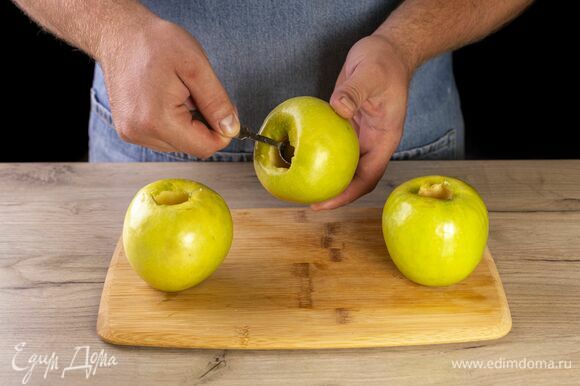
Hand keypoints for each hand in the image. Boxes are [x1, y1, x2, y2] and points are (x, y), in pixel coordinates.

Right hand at [98, 17, 238, 157]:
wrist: (119, 34)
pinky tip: (166, 99)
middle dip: (202, 124)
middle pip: (192, 147)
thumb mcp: (196, 66)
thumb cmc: (155, 43)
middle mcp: (140, 133)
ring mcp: (131, 134)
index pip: (204, 147)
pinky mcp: (129, 130)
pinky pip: (164, 137)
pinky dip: (173, 122)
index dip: (221, 131)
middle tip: (193, 93)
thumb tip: (231, 129)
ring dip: (187, 123)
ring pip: (179, 143)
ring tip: (176, 93)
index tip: (222, 109)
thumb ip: (217, 102)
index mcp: (157, 121)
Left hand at [311, 34, 411, 209]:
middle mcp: (372, 142)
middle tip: (309, 202)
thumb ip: (354, 92)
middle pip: (354, 178)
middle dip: (334, 193)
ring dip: (326, 176)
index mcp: (384, 139)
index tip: (326, 202)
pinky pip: (332, 146)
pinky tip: (299, 158)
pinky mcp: (346, 126)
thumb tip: (337, 108)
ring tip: (302, 186)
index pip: (368, 176)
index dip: (348, 194)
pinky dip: (318, 154)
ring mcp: (359, 136)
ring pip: (342, 165)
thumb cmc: (385, 63)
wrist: (386, 50)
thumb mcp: (370, 75)